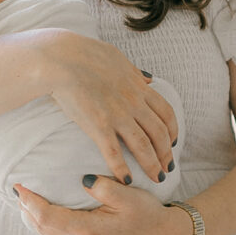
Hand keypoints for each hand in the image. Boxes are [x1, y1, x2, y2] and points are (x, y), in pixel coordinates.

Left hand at [14, 176, 193, 234]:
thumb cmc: (147, 213)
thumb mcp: (126, 193)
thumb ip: (100, 185)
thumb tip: (80, 179)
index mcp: (88, 232)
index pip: (46, 216)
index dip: (29, 201)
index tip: (18, 186)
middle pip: (43, 230)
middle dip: (28, 211)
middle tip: (19, 192)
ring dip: (36, 222)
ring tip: (27, 204)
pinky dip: (49, 231)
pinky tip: (47, 219)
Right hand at [42, 30, 177, 184]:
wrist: (61, 58)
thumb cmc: (86, 54)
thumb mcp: (118, 58)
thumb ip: (135, 72)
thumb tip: (149, 78)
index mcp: (138, 86)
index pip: (166, 113)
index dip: (173, 131)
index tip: (173, 143)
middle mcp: (133, 102)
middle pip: (159, 133)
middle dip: (166, 153)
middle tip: (167, 168)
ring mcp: (117, 114)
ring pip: (143, 146)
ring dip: (152, 164)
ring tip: (156, 178)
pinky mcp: (98, 125)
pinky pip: (114, 152)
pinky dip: (123, 169)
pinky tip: (127, 180)